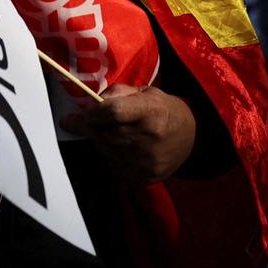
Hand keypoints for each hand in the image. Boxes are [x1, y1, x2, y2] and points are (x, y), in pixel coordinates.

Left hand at [62, 83, 196, 182]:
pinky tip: (122, 148)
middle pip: (104, 135)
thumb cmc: (161, 108)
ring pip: (106, 152)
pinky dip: (111, 157)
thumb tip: (89, 105)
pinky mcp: (147, 176)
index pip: (112, 112)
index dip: (91, 114)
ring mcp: (148, 160)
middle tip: (82, 123)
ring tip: (110, 134)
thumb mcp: (144, 91)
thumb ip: (117, 93)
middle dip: (90, 129)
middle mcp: (150, 137)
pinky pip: (114, 167)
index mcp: (150, 111)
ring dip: (100, 143)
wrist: (192, 135)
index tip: (75, 116)